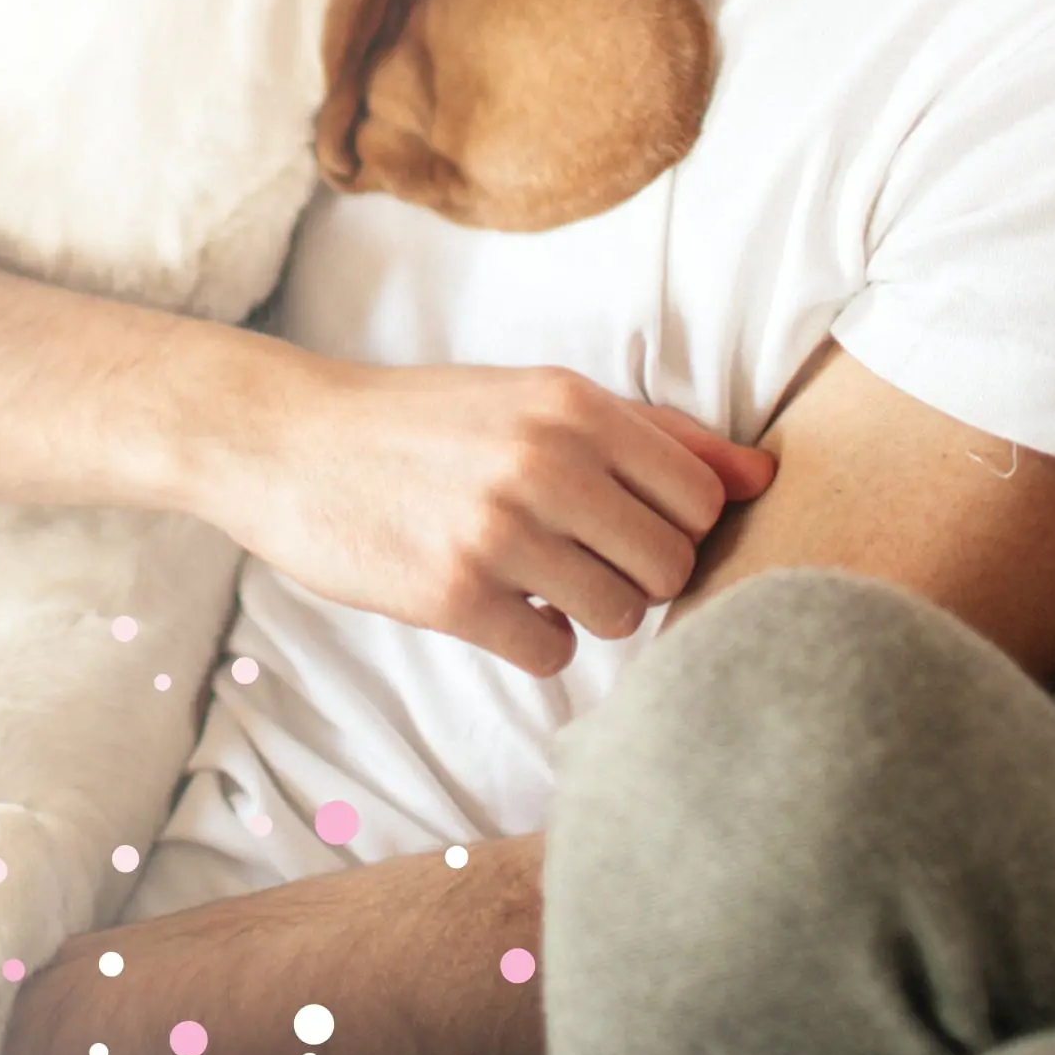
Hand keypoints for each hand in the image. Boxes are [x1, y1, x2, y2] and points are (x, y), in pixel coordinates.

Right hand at [208, 354, 775, 675]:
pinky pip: (553, 654)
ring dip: (589, 613)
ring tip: (535, 579)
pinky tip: (494, 604)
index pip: (701, 499)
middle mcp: (546, 460)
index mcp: (575, 403)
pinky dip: (534, 640)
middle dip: (636, 575)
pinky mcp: (454, 594)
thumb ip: (654, 435)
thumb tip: (764, 477)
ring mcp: (500, 529)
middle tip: (578, 558)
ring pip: (623, 616)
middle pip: (673, 565)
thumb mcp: (537, 400)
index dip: (673, 526)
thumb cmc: (428, 423)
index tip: (623, 524)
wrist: (290, 442)